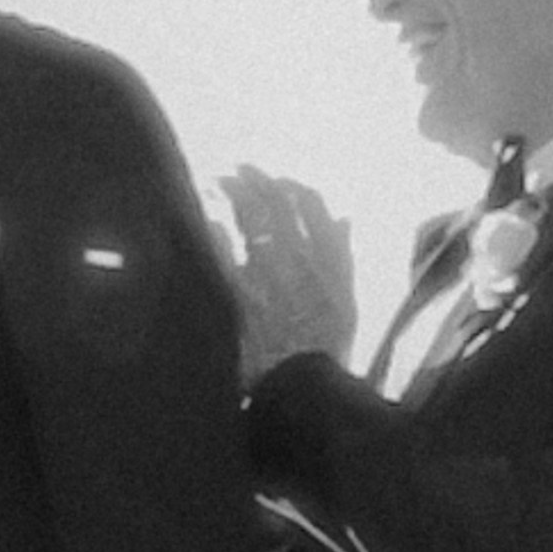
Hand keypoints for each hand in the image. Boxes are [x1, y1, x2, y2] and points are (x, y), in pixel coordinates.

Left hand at [217, 168, 359, 375]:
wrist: (299, 382)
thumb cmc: (326, 345)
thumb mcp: (348, 300)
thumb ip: (342, 257)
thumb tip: (342, 220)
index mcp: (328, 260)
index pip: (312, 206)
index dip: (292, 187)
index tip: (279, 180)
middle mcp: (299, 260)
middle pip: (275, 205)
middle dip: (255, 181)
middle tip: (239, 169)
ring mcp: (268, 274)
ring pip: (248, 221)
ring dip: (231, 196)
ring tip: (216, 181)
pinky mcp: (240, 292)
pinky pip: (224, 253)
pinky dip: (214, 234)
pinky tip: (204, 221)